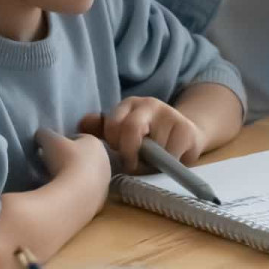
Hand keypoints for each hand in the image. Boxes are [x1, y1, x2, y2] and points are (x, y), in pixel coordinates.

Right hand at [35, 128, 111, 189]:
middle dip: (70, 160)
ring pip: (87, 175)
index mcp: (95, 143)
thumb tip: (41, 135)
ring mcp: (105, 180)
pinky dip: (77, 192)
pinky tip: (66, 195)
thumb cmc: (64, 161)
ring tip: (58, 182)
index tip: (52, 150)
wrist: (76, 196)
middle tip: (54, 165)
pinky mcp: (101, 199)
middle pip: (84, 157)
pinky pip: (86, 192)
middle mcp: (105, 160)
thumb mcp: (49, 141)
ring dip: (75, 177)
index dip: (64, 142)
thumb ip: (44, 134)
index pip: (79, 138)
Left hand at [79, 97, 204, 172]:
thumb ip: (102, 130)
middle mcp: (149, 104)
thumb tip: (83, 123)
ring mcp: (169, 114)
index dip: (113, 144)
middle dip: (129, 152)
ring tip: (153, 161)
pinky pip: (170, 153)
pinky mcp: (185, 129)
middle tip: (132, 164)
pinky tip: (169, 159)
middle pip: (131, 129)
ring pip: (151, 146)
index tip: (119, 153)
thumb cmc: (149, 139)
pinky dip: (167, 162)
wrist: (186, 137)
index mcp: (128, 105)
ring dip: (151, 160)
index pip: (113, 124)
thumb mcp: (123, 134)